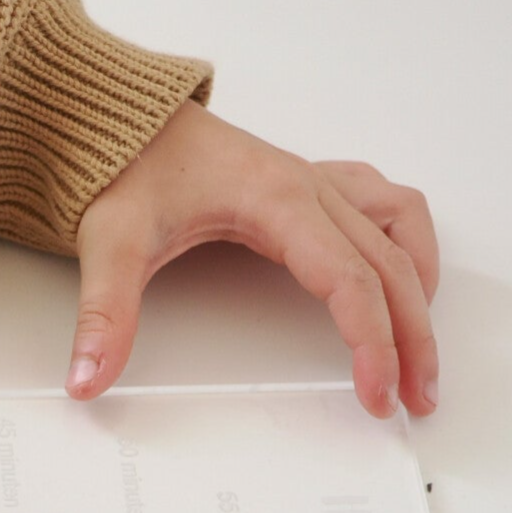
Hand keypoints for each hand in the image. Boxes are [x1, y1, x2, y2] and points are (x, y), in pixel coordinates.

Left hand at [68, 103, 439, 417]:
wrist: (114, 114)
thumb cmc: (121, 164)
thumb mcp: (108, 242)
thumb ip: (104, 315)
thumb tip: (89, 377)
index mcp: (276, 201)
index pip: (349, 281)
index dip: (371, 342)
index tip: (377, 392)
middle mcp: (307, 189)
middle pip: (391, 268)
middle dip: (412, 338)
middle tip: (415, 398)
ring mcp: (312, 184)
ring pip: (399, 235)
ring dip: (422, 291)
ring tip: (423, 348)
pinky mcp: (305, 187)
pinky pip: (385, 206)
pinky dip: (409, 243)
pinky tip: (408, 278)